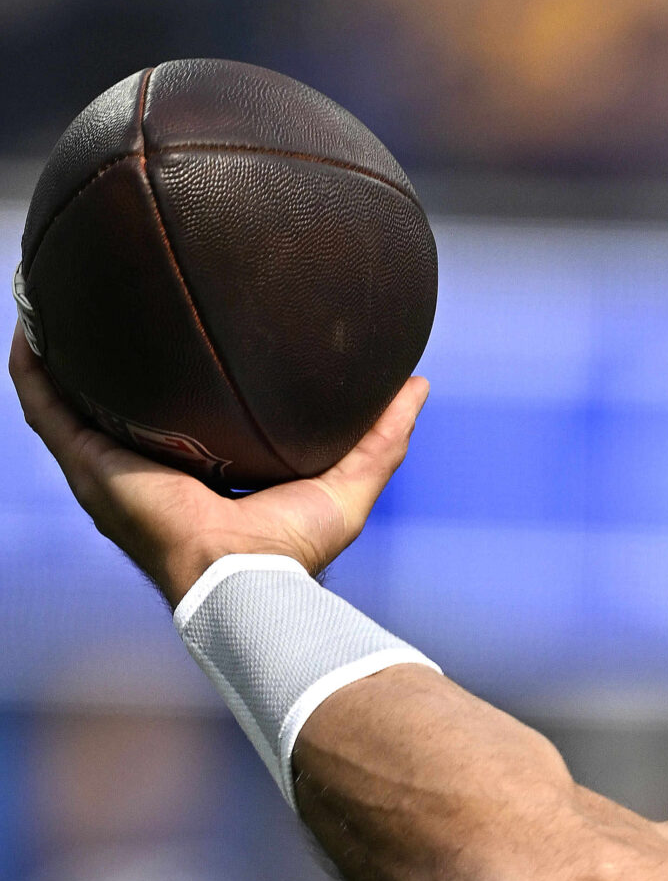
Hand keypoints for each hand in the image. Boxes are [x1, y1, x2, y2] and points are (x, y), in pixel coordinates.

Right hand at [11, 323, 426, 604]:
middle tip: (111, 302)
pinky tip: (33, 327)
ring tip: (56, 298)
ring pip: (68, 400)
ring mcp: (109, 468)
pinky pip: (44, 408)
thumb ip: (381, 436)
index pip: (179, 420)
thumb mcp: (347, 483)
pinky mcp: (87, 465)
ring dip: (59, 353)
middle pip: (116, 404)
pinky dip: (33, 368)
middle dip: (109, 360)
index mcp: (198, 474)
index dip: (175, 382)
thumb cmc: (292, 551)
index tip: (182, 335)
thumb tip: (416, 384)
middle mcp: (145, 470)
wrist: (244, 581)